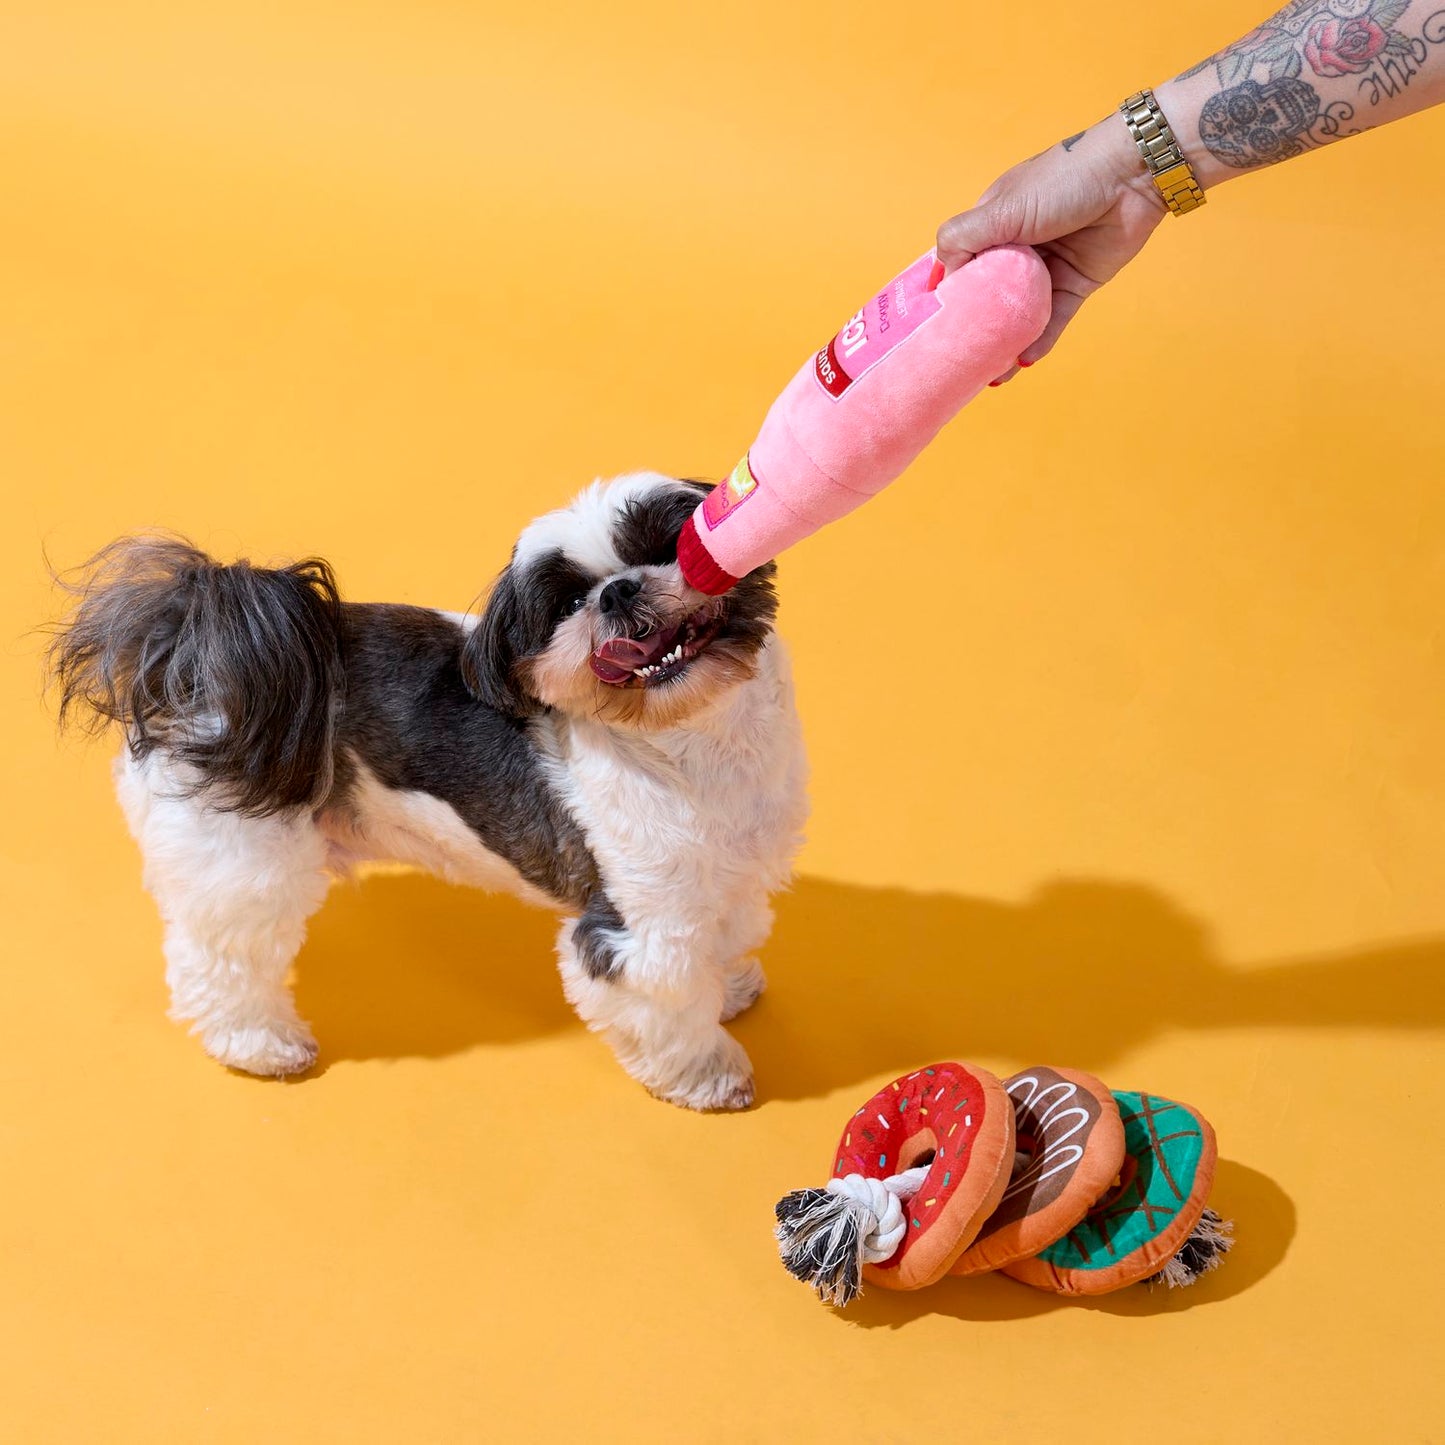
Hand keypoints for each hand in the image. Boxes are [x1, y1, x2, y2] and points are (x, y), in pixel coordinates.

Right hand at [936, 118, 1166, 380]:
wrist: (1131, 174)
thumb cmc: (1064, 179)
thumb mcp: (1002, 207)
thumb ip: (963, 238)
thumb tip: (940, 279)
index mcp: (995, 223)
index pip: (964, 264)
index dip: (951, 294)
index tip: (936, 326)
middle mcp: (1019, 247)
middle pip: (992, 296)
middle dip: (978, 327)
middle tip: (961, 359)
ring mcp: (1049, 267)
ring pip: (1022, 313)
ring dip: (1007, 342)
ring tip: (994, 374)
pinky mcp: (1077, 283)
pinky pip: (1054, 319)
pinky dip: (1040, 341)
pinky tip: (1024, 360)